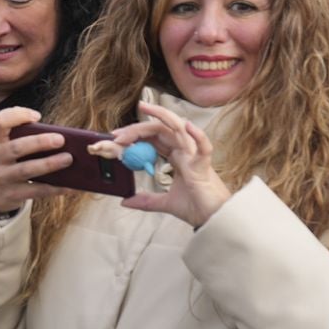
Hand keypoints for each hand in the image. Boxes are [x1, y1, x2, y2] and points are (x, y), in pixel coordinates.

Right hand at [0, 107, 73, 213]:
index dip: (18, 116)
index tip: (37, 116)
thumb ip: (23, 136)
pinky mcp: (12, 194)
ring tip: (68, 159)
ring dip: (49, 164)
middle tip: (61, 139)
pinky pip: (36, 191)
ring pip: (26, 170)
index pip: (0, 121)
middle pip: (16, 148)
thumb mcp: (4, 146)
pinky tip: (70, 185)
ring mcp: (2, 178)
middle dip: (39, 143)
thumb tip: (60, 137)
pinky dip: (55, 188)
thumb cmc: (5, 162)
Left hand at [112, 101, 231, 227]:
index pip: (154, 138)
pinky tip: (186, 126)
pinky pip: (203, 147)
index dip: (135, 135)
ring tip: (144, 108)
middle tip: (117, 133)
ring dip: (161, 117)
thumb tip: (125, 201)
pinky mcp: (204, 166)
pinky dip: (197, 135)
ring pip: (179, 129)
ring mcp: (195, 156)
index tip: (115, 140)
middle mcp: (185, 152)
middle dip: (138, 128)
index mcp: (177, 157)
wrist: (213, 220)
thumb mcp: (164, 203)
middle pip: (161, 130)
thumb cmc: (196, 207)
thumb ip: (146, 201)